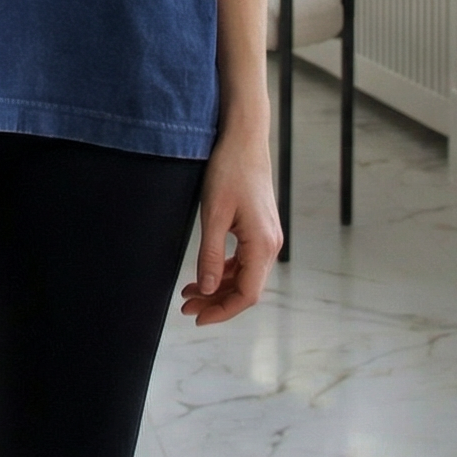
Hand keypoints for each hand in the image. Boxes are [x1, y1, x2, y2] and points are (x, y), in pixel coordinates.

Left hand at [179, 114, 278, 324]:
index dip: (222, 311)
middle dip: (216, 302)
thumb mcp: (213, 215)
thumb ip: (211, 255)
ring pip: (245, 276)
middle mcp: (271, 244)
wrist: (245, 138)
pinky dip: (225, 271)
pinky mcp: (260, 228)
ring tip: (189, 292)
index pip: (247, 294)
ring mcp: (267, 236)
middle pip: (246, 288)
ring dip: (219, 287)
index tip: (197, 318)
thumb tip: (208, 290)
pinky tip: (205, 273)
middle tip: (185, 307)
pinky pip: (245, 260)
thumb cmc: (229, 171)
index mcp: (262, 244)